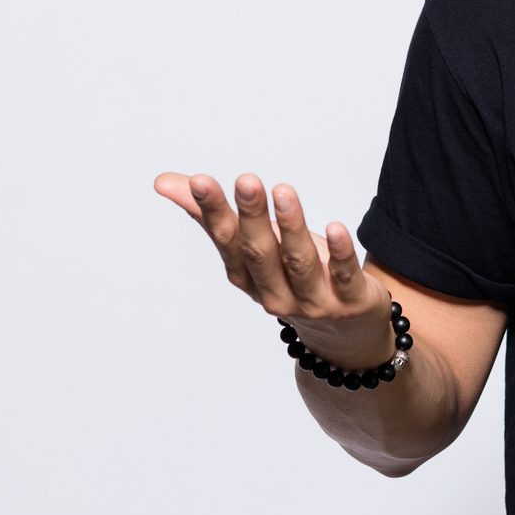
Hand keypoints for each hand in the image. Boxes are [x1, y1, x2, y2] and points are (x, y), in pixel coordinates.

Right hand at [151, 171, 395, 370]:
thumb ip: (213, 214)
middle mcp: (274, 292)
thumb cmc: (293, 277)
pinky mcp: (350, 301)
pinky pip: (343, 276)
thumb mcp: (255, 246)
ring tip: (284, 191)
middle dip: (251, 217)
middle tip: (246, 180)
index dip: (213, 212)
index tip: (200, 181)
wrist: (345, 333)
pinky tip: (336, 228)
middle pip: (259, 253)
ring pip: (298, 263)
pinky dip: (339, 253)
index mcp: (247, 276)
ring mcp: (312, 300)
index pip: (226, 241)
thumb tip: (165, 181)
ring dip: (291, 228)